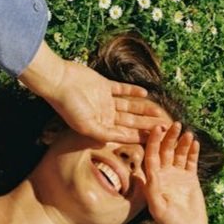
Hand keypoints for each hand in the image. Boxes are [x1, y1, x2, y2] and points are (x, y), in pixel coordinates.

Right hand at [47, 61, 167, 142]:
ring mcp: (104, 99)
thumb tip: (122, 142)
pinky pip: (121, 89)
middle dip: (147, 124)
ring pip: (129, 106)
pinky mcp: (104, 85)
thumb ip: (105, 134)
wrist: (58, 81)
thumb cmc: (69, 106)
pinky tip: (145, 93)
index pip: (124, 134)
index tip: (156, 140)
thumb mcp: (87, 126)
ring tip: (159, 111)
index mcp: (100, 127)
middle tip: (164, 127)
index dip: (140, 137)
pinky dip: (132, 90)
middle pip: (130, 121)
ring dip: (143, 108)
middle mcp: (104, 115)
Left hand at [141, 122, 208, 223]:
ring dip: (182, 142)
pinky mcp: (190, 178)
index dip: (154, 142)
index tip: (157, 129)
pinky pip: (191, 161)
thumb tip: (142, 174)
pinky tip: (195, 142)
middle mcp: (164, 174)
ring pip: (178, 153)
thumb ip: (152, 190)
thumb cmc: (170, 223)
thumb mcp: (158, 207)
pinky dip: (192, 151)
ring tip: (187, 132)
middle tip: (174, 124)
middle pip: (165, 150)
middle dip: (169, 137)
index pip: (152, 156)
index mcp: (153, 179)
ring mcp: (177, 175)